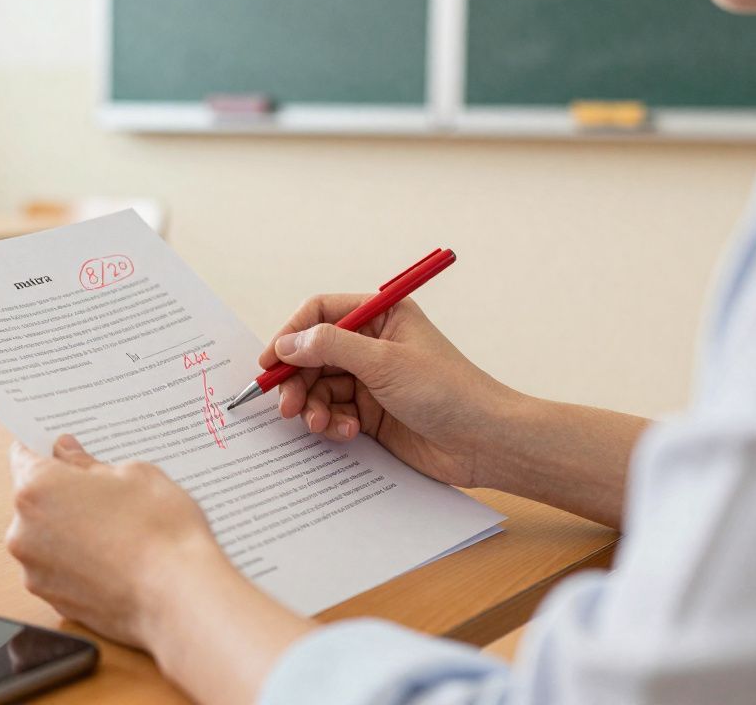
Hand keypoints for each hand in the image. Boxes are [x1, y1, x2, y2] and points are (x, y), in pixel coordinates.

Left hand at [4, 435, 224, 647]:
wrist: (179, 598)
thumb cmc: (160, 531)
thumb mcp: (133, 474)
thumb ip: (89, 464)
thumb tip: (69, 456)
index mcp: (37, 488)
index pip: (23, 455)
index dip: (46, 450)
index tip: (64, 451)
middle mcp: (23, 531)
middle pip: (33, 500)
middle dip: (63, 493)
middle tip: (106, 494)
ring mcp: (34, 570)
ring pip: (45, 536)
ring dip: (69, 529)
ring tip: (117, 531)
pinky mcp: (51, 600)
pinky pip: (57, 568)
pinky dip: (77, 561)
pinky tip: (114, 558)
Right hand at [260, 295, 515, 487]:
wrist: (485, 442)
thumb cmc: (449, 392)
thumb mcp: (385, 361)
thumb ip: (331, 346)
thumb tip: (288, 343)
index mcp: (382, 316)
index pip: (322, 313)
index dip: (291, 334)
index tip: (270, 360)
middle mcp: (373, 344)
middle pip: (314, 354)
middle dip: (298, 380)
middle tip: (286, 405)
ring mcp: (372, 380)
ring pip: (320, 387)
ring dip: (313, 406)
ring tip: (319, 424)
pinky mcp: (372, 413)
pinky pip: (335, 412)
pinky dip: (333, 424)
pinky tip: (347, 433)